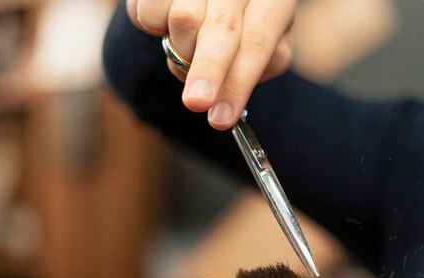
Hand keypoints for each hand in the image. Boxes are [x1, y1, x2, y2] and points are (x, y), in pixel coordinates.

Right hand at [125, 0, 295, 128]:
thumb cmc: (243, 27)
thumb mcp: (262, 49)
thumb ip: (252, 71)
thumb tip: (228, 98)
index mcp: (273, 0)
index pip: (256, 45)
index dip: (238, 84)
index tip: (221, 118)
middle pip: (222, 29)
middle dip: (208, 70)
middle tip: (196, 103)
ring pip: (184, 20)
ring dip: (181, 52)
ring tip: (188, 48)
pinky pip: (149, 14)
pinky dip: (155, 28)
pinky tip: (168, 22)